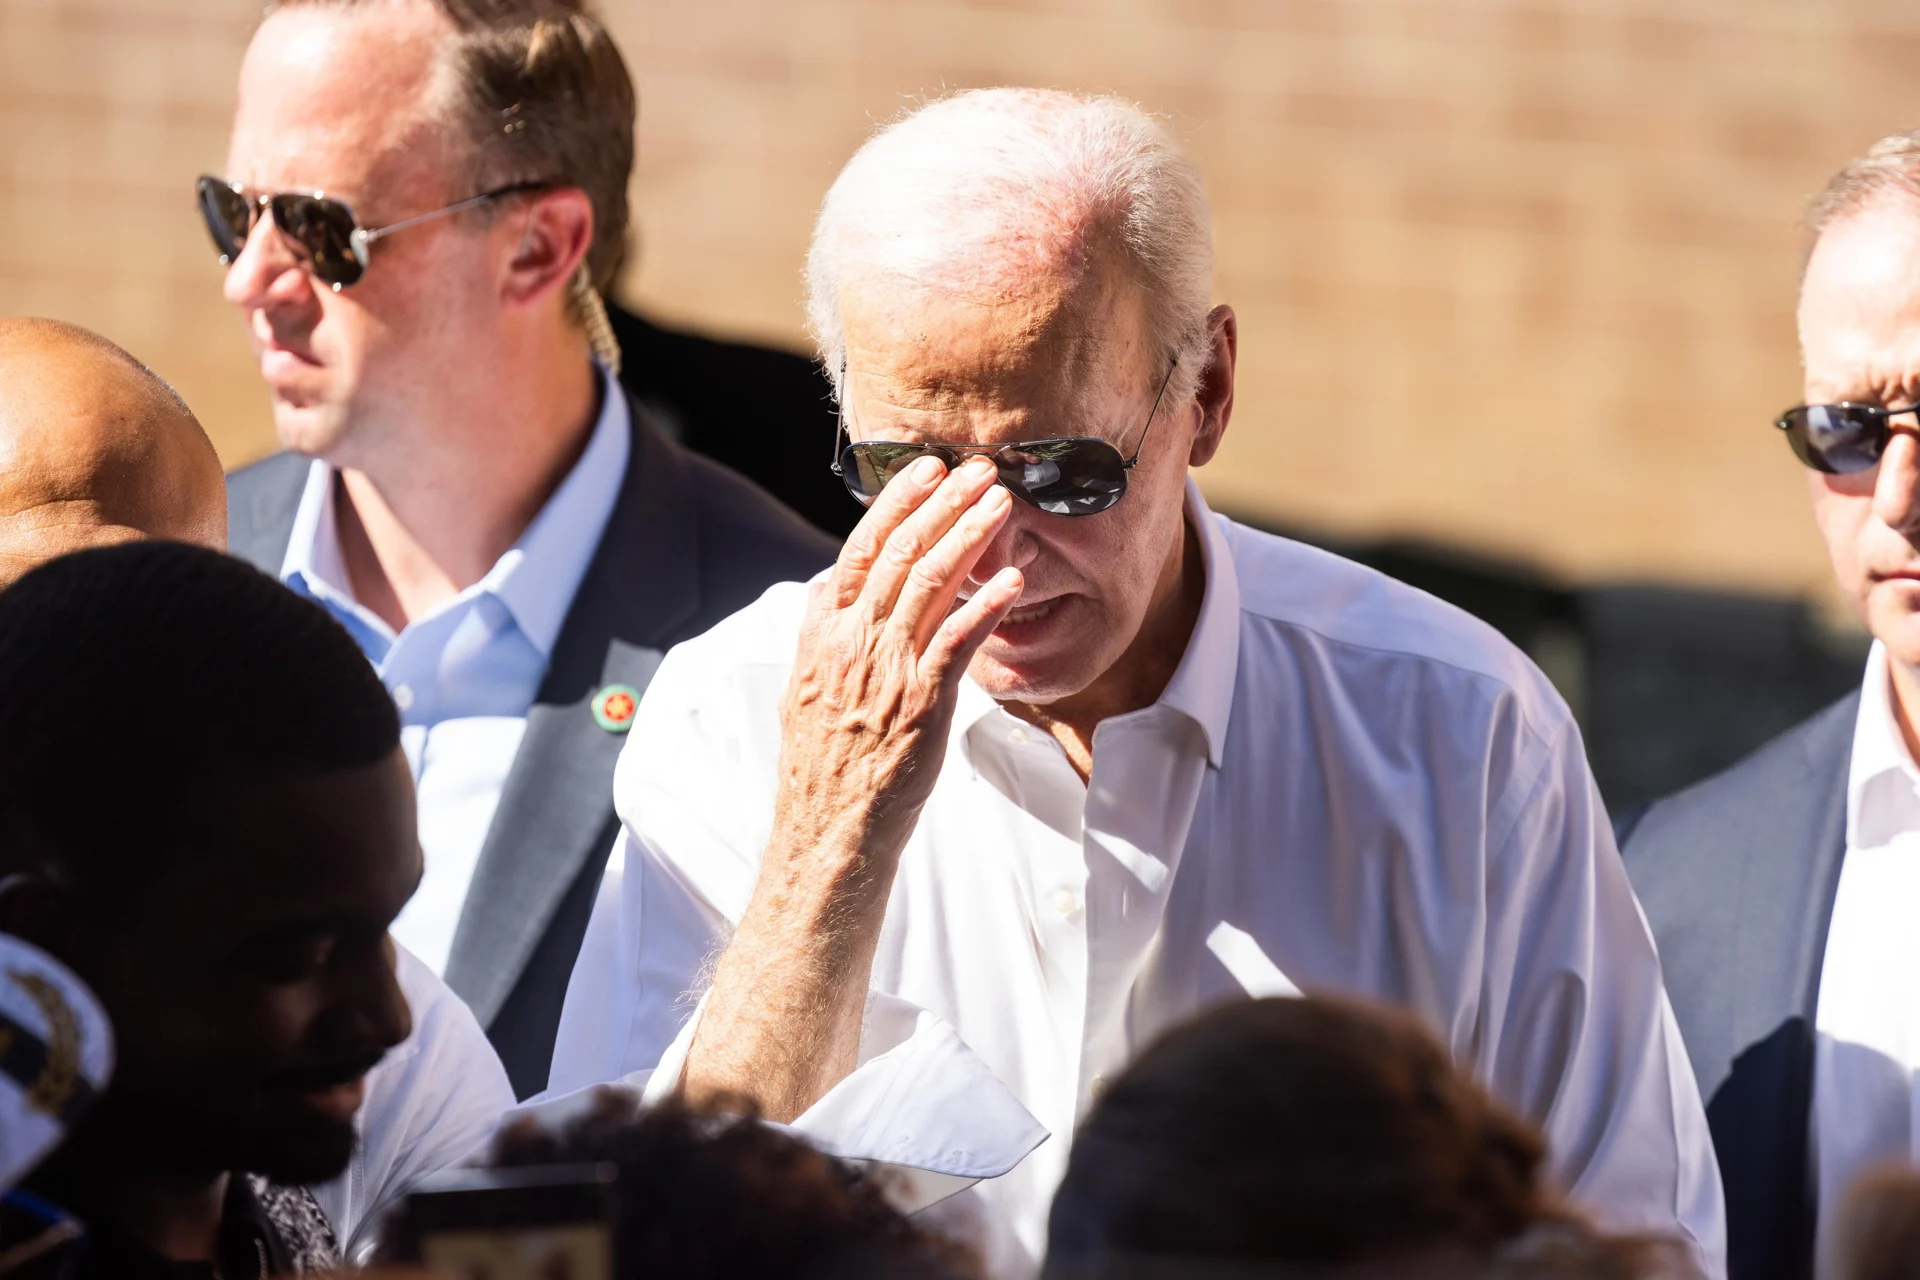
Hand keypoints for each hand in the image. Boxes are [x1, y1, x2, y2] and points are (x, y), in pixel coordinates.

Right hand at [772, 454, 1022, 872]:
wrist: (827, 828)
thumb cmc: (824, 764)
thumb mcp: (805, 687)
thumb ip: (822, 636)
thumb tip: (831, 594)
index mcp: (822, 633)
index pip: (860, 549)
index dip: (896, 504)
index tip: (926, 472)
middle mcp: (852, 641)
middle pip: (901, 552)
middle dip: (942, 503)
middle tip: (976, 469)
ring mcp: (887, 669)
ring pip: (930, 584)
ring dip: (970, 536)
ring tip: (1001, 503)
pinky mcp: (921, 702)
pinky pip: (959, 641)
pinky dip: (988, 605)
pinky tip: (1014, 579)